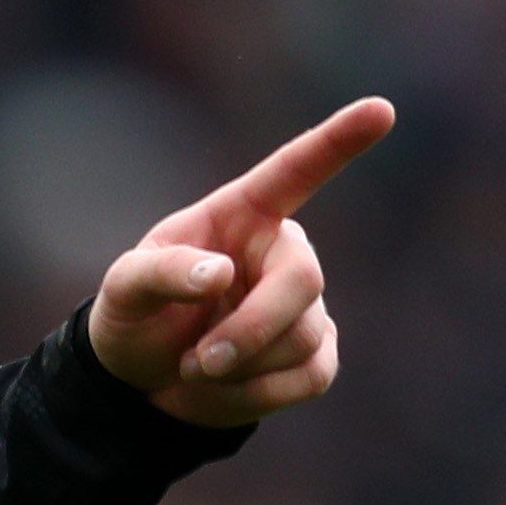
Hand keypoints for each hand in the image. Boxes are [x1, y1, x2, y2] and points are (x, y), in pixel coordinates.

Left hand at [86, 97, 394, 428]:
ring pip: (301, 338)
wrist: (145, 379)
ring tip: (194, 368)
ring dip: (239, 369)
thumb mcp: (124, 289)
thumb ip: (161, 274)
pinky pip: (311, 377)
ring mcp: (306, 304)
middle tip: (199, 361)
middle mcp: (283, 252)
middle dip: (251, 330)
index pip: (295, 171)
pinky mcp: (316, 354)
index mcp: (242, 215)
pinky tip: (223, 388)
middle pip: (303, 282)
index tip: (382, 109)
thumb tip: (220, 275)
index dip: (338, 142)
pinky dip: (257, 395)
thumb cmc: (136, 314)